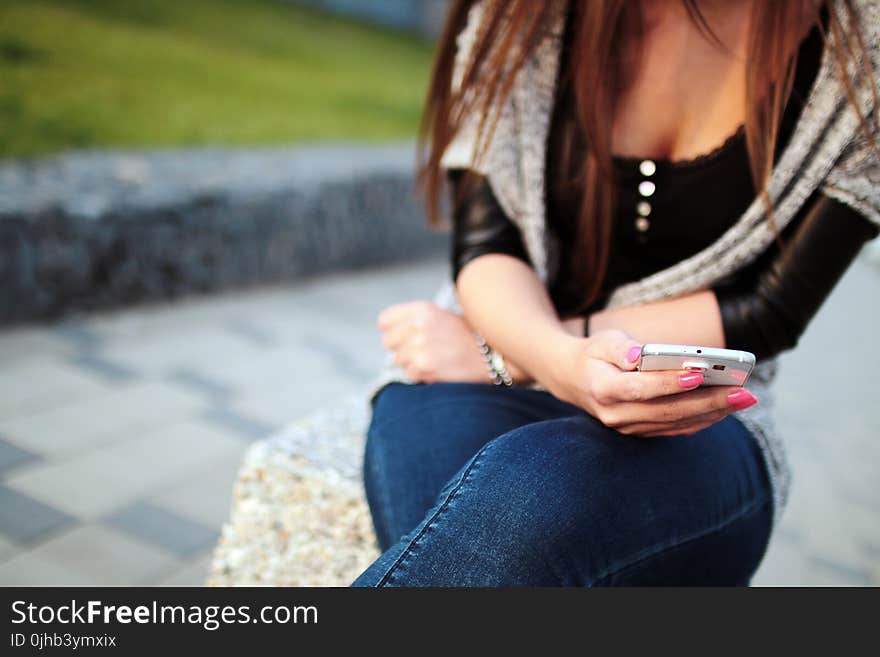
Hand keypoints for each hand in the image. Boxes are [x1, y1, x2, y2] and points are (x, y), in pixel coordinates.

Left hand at [377, 300, 489, 383]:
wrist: (495, 356)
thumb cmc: (469, 337)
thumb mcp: (443, 317)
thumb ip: (416, 321)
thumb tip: (389, 333)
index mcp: (422, 309)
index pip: (385, 321)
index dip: (392, 331)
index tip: (401, 338)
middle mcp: (418, 325)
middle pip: (388, 342)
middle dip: (401, 348)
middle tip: (422, 351)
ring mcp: (419, 346)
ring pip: (398, 360)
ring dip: (412, 363)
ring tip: (436, 360)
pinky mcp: (424, 366)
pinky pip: (410, 375)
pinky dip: (421, 376)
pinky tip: (440, 370)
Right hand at [543, 329, 758, 436]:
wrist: (572, 379)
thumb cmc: (595, 354)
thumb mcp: (603, 341)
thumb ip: (621, 346)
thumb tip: (642, 354)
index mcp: (603, 389)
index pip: (642, 388)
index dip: (671, 383)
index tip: (701, 373)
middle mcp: (615, 415)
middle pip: (667, 411)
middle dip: (708, 401)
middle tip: (743, 391)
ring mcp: (627, 428)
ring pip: (675, 423)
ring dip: (712, 413)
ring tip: (744, 397)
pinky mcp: (640, 432)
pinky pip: (675, 429)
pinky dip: (702, 419)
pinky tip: (726, 407)